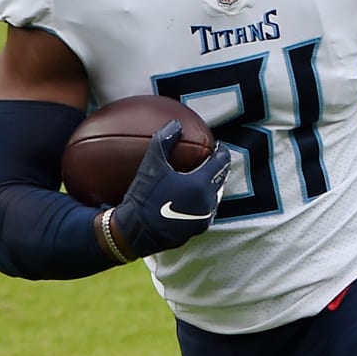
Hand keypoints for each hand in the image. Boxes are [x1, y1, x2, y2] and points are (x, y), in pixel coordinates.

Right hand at [112, 120, 230, 256]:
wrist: (136, 231)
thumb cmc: (144, 196)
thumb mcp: (152, 164)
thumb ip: (165, 140)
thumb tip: (176, 124)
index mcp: (200, 184)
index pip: (221, 163)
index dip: (221, 152)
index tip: (218, 146)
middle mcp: (207, 202)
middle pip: (220, 179)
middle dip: (218, 168)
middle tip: (212, 159)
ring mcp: (204, 217)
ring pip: (215, 196)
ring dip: (212, 185)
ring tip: (203, 176)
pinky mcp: (198, 229)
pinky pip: (207, 210)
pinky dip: (205, 200)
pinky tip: (194, 196)